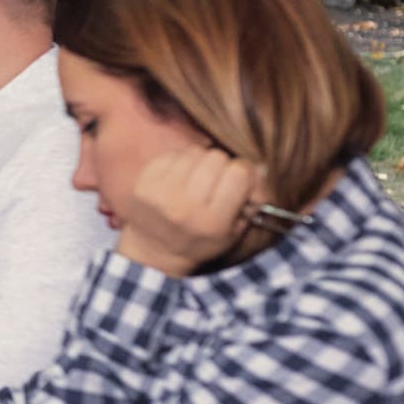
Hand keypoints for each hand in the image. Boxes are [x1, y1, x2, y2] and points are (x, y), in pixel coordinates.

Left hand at [114, 147, 263, 276]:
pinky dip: (180, 163)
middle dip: (222, 167)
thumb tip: (260, 167)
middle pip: (217, 158)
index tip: (240, 182)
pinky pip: (173, 156)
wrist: (155, 250)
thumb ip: (252, 200)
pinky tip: (179, 180)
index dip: (244, 173)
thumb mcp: (234, 231)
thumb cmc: (201, 240)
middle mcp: (185, 207)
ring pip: (195, 153)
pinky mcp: (144, 184)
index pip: (238, 172)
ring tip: (197, 182)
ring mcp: (161, 194)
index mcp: (212, 222)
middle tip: (216, 182)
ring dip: (201, 163)